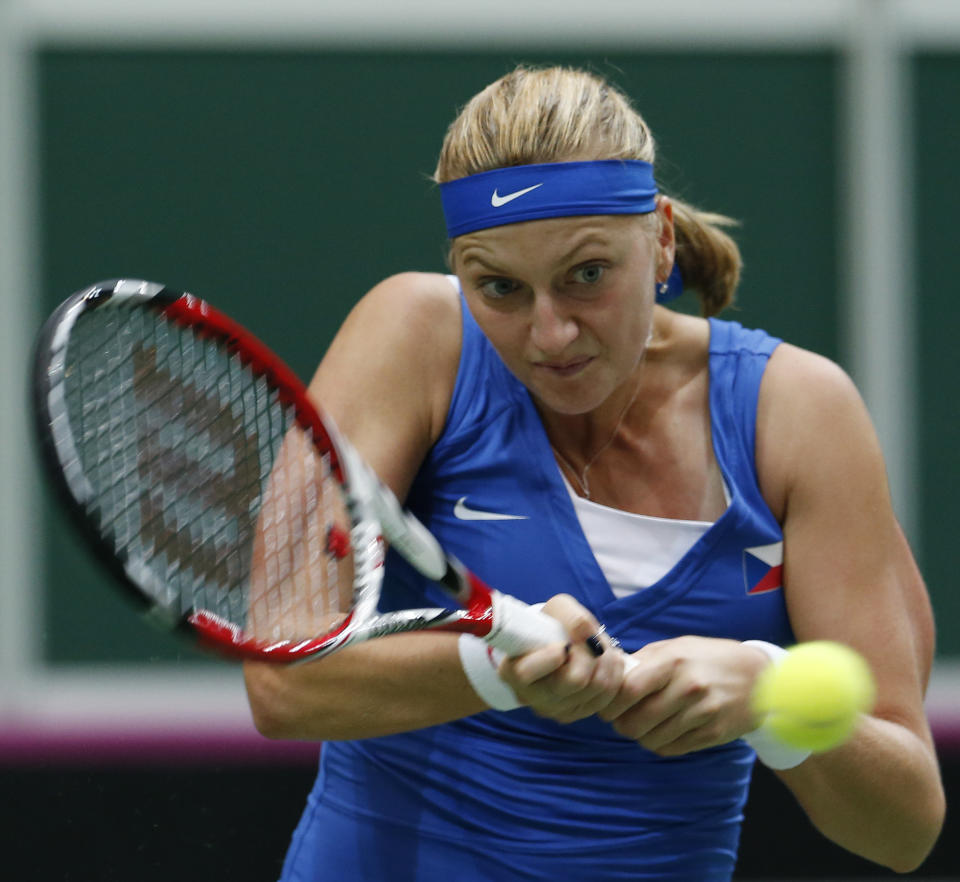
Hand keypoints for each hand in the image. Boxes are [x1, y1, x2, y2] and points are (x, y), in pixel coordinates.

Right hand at [498, 594, 628, 723]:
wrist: (558, 642)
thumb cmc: (553, 625)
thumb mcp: (557, 609)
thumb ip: (572, 618)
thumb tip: (588, 635)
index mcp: (512, 670)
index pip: (526, 673)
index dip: (550, 657)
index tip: (562, 644)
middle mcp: (531, 696)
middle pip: (575, 681)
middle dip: (590, 653)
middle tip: (590, 639)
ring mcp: (555, 709)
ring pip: (598, 687)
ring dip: (607, 660)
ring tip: (598, 646)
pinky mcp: (577, 714)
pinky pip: (609, 696)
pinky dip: (613, 673)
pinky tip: (604, 661)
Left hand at [600, 636, 768, 754]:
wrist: (760, 676)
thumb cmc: (709, 658)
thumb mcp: (677, 647)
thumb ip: (644, 660)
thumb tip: (612, 674)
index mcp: (674, 662)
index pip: (629, 690)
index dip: (611, 703)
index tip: (606, 705)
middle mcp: (689, 688)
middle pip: (636, 721)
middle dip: (621, 724)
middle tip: (620, 719)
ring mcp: (703, 713)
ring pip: (652, 739)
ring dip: (639, 736)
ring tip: (641, 725)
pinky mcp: (714, 734)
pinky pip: (672, 749)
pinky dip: (659, 744)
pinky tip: (661, 732)